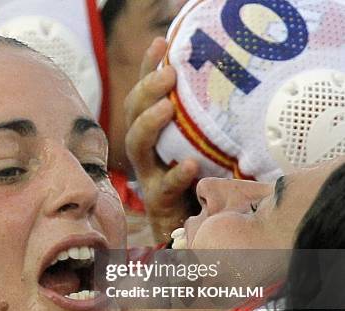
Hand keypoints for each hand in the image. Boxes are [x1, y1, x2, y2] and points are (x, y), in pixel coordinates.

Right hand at [124, 37, 199, 242]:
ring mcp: (149, 175)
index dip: (147, 67)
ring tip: (167, 106)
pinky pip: (164, 187)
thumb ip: (199, 118)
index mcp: (151, 132)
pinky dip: (177, 176)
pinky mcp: (160, 201)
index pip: (142, 93)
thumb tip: (218, 79)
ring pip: (137, 146)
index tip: (161, 42)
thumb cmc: (198, 178)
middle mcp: (145, 151)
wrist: (189, 228)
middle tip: (167, 73)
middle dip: (146, 90)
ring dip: (149, 124)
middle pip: (132, 114)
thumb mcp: (198, 142)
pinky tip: (190, 163)